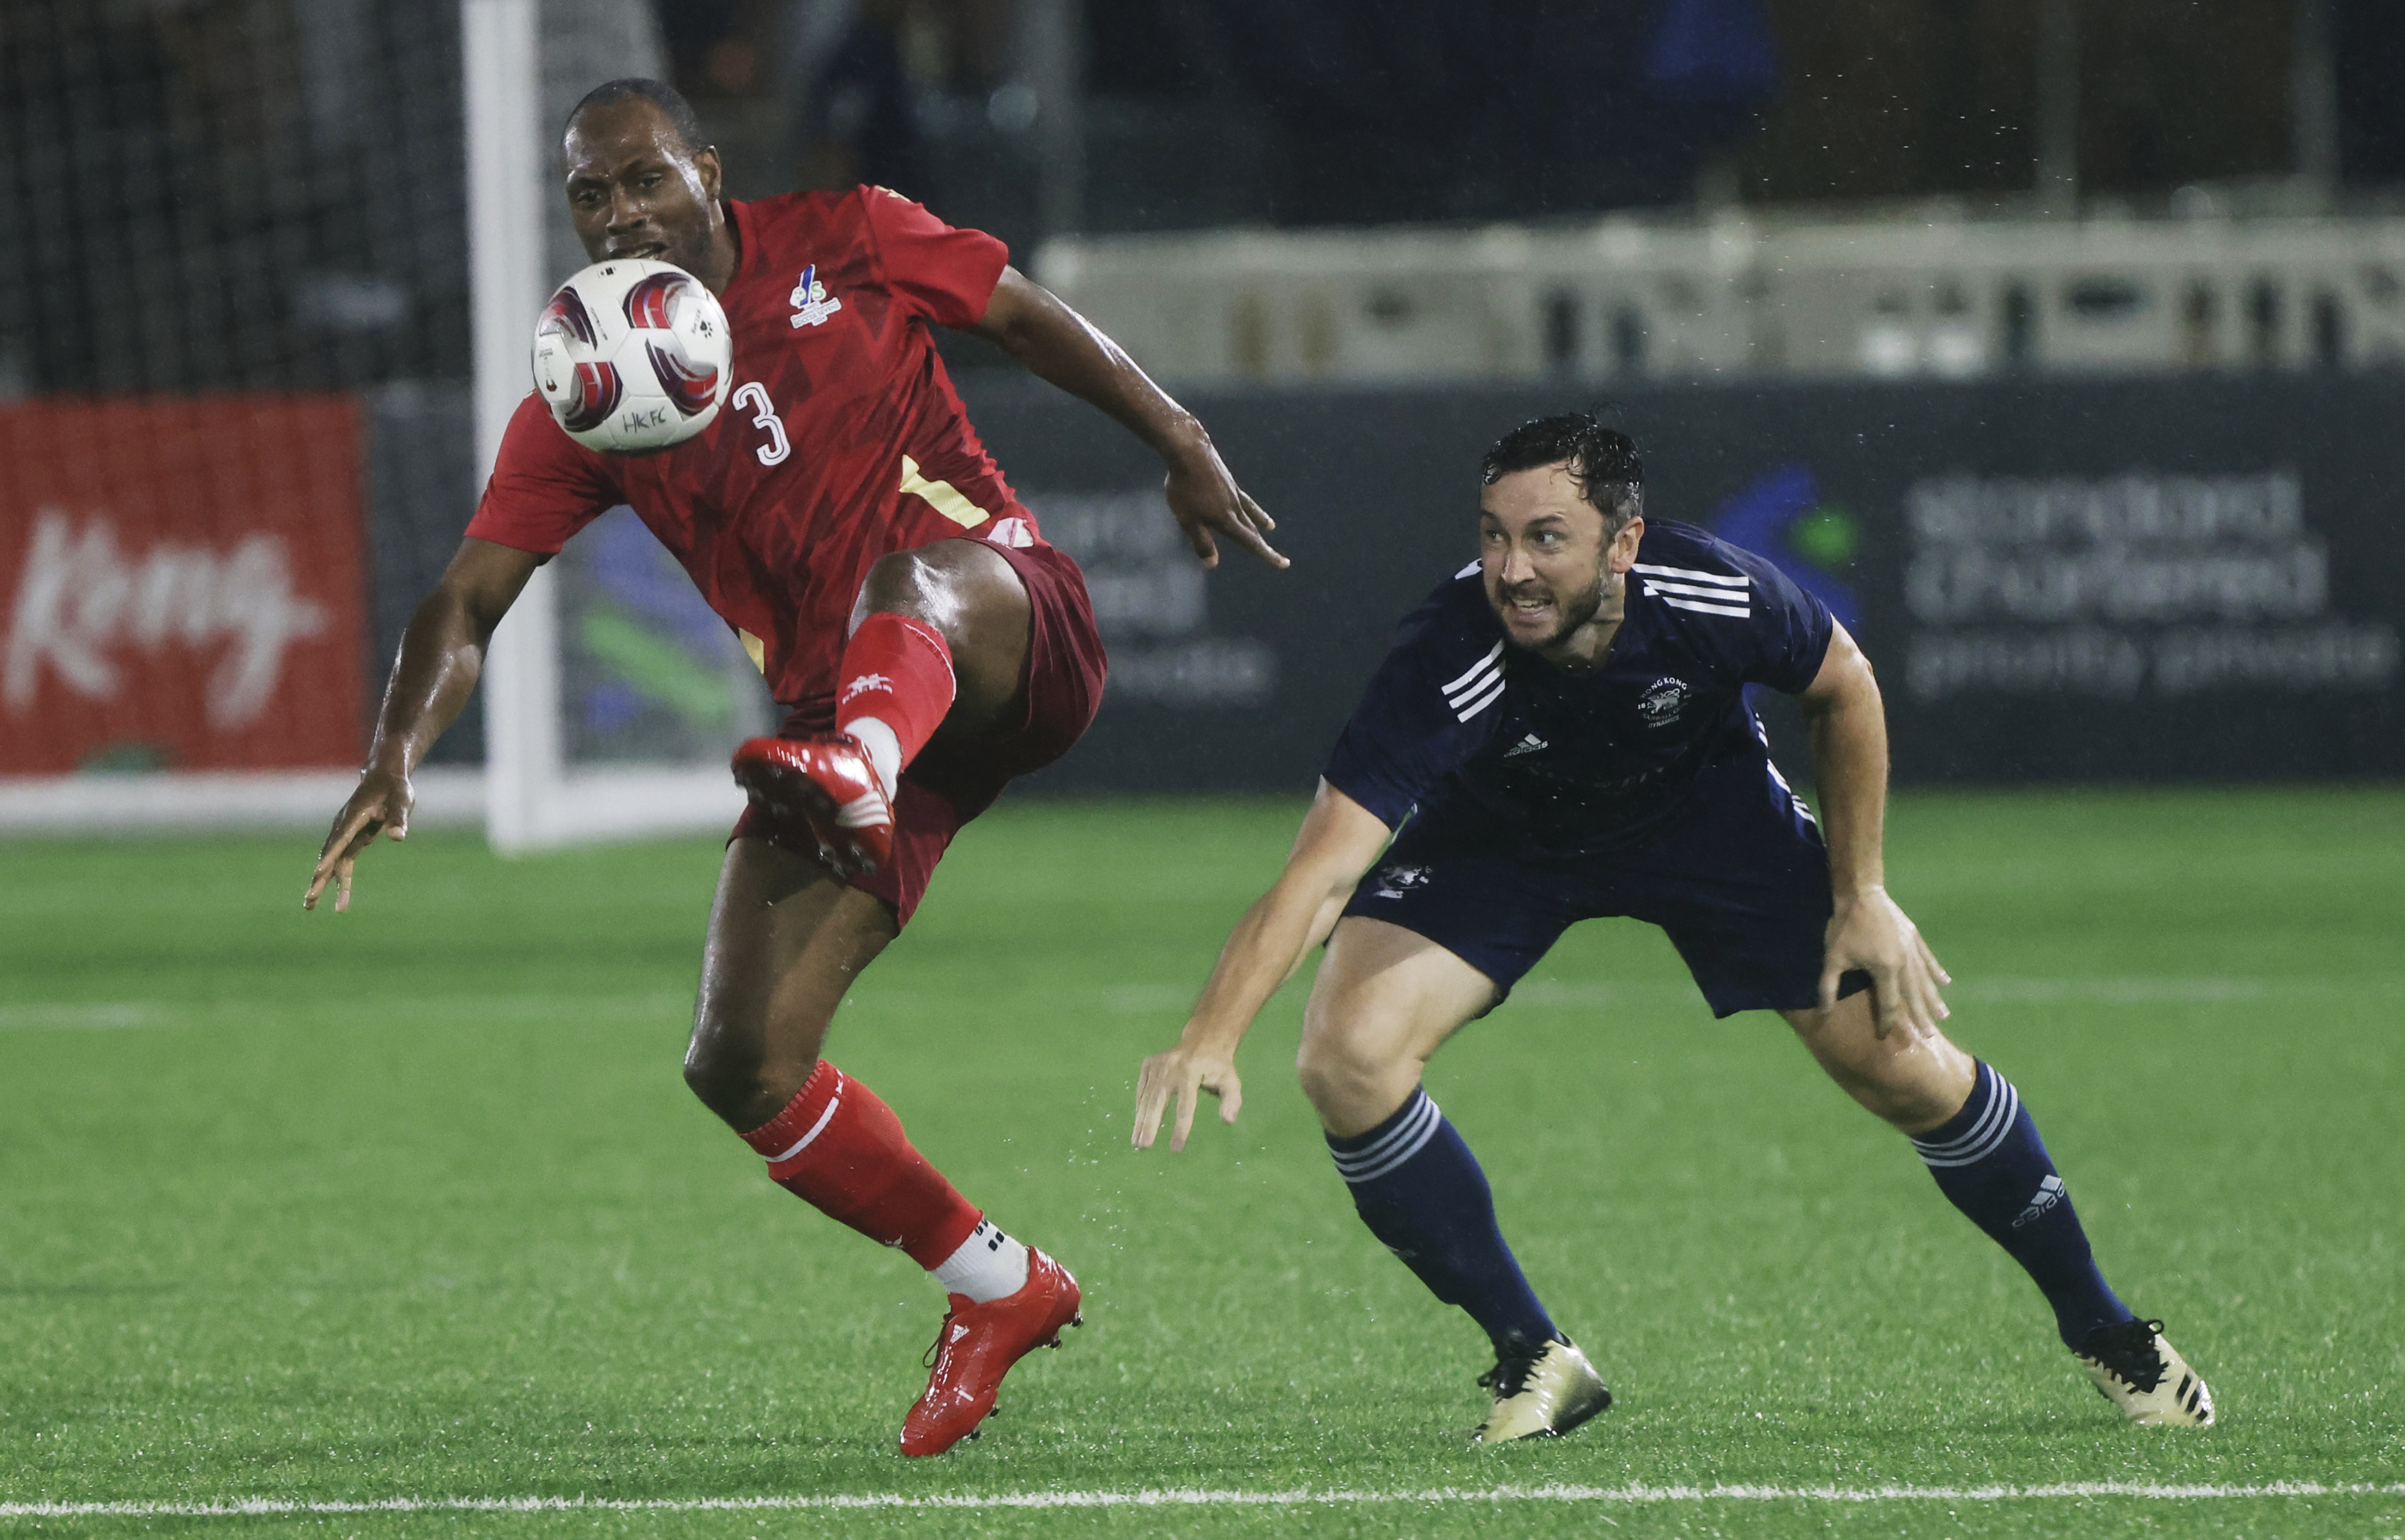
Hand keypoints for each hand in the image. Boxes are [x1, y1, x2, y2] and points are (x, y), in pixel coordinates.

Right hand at [304, 767, 412, 911]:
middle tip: (309, 901)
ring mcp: (344, 833)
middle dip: (320, 878)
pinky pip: (340, 861)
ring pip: (332, 861)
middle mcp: (344, 826)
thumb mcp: (402, 800)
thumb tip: (399, 837)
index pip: (341, 839)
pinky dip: (334, 877)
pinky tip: (329, 894)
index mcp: (355, 816)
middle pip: (330, 855)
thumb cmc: (395, 788)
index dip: (331, 856)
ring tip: (310, 906)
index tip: (318, 871)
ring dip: (322, 882)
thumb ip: (399, 818)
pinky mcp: (350, 838)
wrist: (384, 777)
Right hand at [1132, 1039, 1244, 1150]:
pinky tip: (1138, 1122)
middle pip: (1158, 1100)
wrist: (1204, 1038)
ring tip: (1137, 1141)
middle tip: (1143, 1146)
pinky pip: (1142, 1088)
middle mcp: (1171, 1067)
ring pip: (1147, 1096)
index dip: (1180, 1128)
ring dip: (1140, 1119)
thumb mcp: (1231, 1080)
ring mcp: (1158, 1064)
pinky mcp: (1149, 1063)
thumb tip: (1227, 1121)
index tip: (1176, 1148)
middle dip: (1150, 1124)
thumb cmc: (1218, 1066)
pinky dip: (1140, 1106)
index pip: (1185, 1105)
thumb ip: (1232, 1100)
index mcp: (1192, 1072)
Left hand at [1163, 440, 1286, 570]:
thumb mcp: (1188, 520)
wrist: (1189, 451)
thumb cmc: (1185, 488)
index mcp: (1226, 520)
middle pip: (1252, 530)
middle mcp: (1234, 507)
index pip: (1251, 543)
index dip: (1267, 555)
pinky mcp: (1226, 478)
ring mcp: (1232, 491)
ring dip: (1259, 520)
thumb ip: (1201, 542)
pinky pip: (1240, 495)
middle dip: (1264, 546)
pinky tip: (1240, 499)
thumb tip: (1213, 564)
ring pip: (1249, 511)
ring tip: (1270, 526)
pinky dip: (1246, 502)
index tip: (1284, 564)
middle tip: (1279, 557)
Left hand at [1821, 886, 1951, 1040]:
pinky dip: (1936, 971)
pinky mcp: (1914, 937)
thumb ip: (1828, 987)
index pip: (1889, 1004)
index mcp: (1885, 970)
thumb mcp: (1833, 958)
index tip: (1886, 1036)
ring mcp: (1912, 949)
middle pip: (1914, 996)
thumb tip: (1822, 1012)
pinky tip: (1946, 982)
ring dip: (1934, 998)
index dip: (1887, 1021)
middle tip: (1929, 1037)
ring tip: (1943, 1015)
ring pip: (1925, 979)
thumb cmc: (1844, 926)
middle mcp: (1904, 963)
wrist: (1860, 893)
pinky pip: (1928, 958)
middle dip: (1921, 1017)